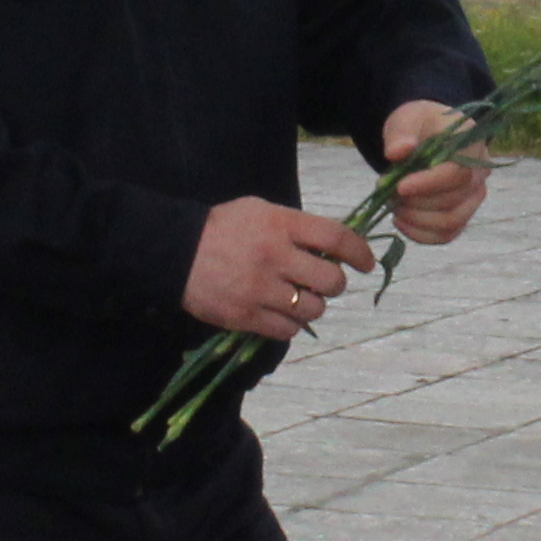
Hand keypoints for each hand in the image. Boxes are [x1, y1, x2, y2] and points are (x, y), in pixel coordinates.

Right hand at [186, 195, 375, 338]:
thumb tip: (332, 245)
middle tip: (322, 281)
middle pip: (331, 280)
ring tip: (298, 298)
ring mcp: (261, 290)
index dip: (359, 252)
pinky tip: (281, 313)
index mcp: (281, 225)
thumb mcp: (260, 210)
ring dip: (312, 306)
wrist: (175, 251)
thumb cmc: (222, 227)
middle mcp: (275, 257)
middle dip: (333, 283)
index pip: (336, 238)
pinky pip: (288, 331)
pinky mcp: (246, 316)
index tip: (366, 263)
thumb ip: (295, 226)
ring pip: (313, 310)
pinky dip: (291, 325)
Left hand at [380, 101, 489, 247]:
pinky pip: (446, 235)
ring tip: (393, 205)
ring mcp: (474, 197)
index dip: (428, 184)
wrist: (427, 136)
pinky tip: (400, 220)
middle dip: (416, 202)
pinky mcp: (464, 215)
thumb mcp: (406, 119)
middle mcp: (480, 173)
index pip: (457, 173)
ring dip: (416, 219)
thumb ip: (400, 133)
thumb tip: (397, 153)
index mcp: (471, 144)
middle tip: (389, 193)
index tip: (399, 186)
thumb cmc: (419, 126)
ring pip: (451, 222)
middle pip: (453, 200)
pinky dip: (420, 234)